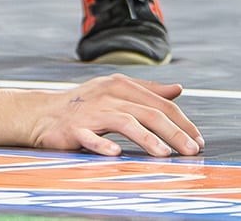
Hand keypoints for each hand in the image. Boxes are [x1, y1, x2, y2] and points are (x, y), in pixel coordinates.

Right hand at [31, 75, 203, 158]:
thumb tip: (178, 89)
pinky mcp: (75, 128)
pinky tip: (116, 154)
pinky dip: (103, 145)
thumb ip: (148, 91)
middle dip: (173, 132)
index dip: (181, 120)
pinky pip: (91, 137)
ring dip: (147, 139)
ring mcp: (91, 111)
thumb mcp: (116, 92)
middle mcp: (108, 95)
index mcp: (121, 85)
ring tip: (165, 154)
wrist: (43, 113)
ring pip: (125, 122)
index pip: (159, 102)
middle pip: (148, 112)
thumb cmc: (85, 105)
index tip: (198, 138)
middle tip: (192, 150)